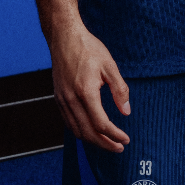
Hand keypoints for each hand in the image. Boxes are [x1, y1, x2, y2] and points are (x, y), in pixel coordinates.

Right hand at [50, 22, 130, 152]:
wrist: (64, 36)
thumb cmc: (88, 48)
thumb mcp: (109, 65)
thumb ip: (119, 89)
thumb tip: (126, 112)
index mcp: (86, 92)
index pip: (101, 124)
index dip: (115, 135)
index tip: (126, 139)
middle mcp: (71, 100)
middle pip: (88, 133)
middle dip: (105, 144)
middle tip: (119, 147)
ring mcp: (62, 100)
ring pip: (76, 131)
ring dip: (92, 141)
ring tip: (107, 142)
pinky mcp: (58, 98)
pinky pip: (69, 122)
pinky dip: (81, 131)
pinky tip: (91, 130)